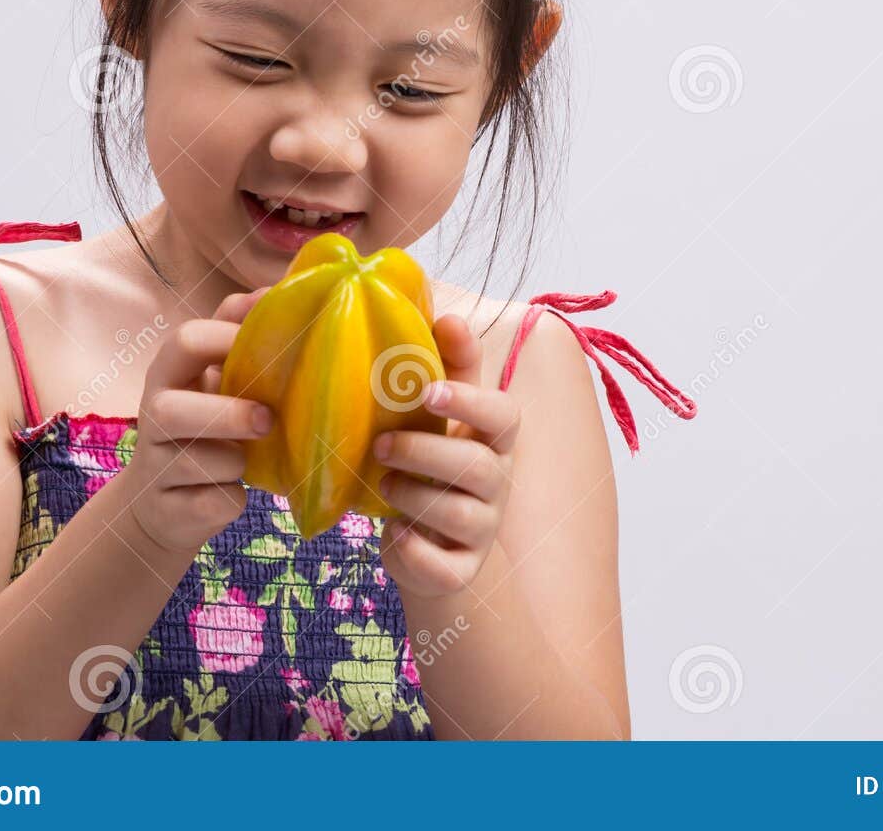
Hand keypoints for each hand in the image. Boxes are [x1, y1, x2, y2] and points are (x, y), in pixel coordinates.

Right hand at [123, 287, 275, 555]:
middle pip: (171, 410)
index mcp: (169, 375)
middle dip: (226, 414)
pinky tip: (232, 495)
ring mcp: (155, 467)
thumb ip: (238, 333)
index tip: (270, 348)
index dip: (226, 338)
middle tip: (267, 420)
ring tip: (248, 462)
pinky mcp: (167, 511)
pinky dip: (230, 501)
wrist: (164, 507)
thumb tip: (278, 287)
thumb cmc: (207, 428)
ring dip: (234, 464)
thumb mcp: (216, 378)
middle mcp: (153, 417)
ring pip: (197, 463)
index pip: (185, 341)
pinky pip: (209, 504)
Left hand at [375, 314, 520, 597]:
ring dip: (411, 497)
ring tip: (382, 486)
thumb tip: (444, 311)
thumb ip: (445, 365)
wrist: (428, 541)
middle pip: (477, 466)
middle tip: (379, 446)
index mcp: (492, 438)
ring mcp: (481, 528)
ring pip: (458, 515)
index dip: (470, 400)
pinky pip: (442, 567)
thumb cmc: (428, 463)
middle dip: (422, 453)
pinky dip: (411, 551)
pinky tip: (392, 535)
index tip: (429, 390)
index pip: (503, 415)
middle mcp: (496, 482)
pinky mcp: (459, 569)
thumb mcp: (437, 414)